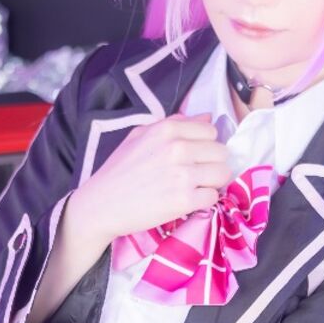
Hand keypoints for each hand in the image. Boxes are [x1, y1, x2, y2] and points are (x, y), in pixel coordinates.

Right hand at [80, 111, 236, 242]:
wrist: (101, 204)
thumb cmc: (119, 170)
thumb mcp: (141, 135)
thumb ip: (175, 123)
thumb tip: (207, 118)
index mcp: (168, 129)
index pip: (211, 131)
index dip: (205, 145)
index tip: (194, 156)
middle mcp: (178, 148)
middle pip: (221, 153)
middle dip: (212, 164)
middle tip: (195, 175)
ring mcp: (183, 175)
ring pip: (222, 174)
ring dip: (211, 182)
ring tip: (193, 187)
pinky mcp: (184, 200)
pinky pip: (213, 197)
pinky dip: (203, 201)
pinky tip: (187, 201)